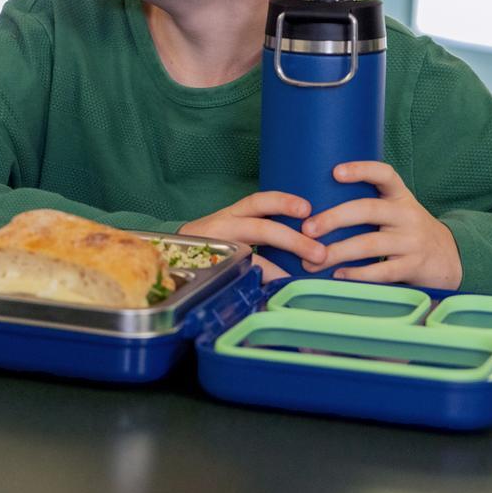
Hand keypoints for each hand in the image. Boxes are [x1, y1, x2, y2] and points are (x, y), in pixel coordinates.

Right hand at [180, 191, 327, 281]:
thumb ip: (260, 226)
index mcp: (234, 213)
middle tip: (319, 253)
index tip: (307, 208)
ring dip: (279, 268)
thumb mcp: (234, 224)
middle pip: (260, 229)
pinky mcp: (212, 269)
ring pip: (250, 256)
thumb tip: (305, 239)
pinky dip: (260, 283)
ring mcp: (216, 249)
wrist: (172, 251)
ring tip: (298, 279)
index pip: (259, 202)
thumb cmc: (214, 238)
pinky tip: (277, 290)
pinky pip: (239, 276)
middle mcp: (223, 228)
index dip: (282, 202)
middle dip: (292, 240)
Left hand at [301, 161, 461, 288]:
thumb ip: (366, 205)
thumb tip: (311, 208)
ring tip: (312, 260)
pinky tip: (337, 275)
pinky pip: (383, 270)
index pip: (384, 174)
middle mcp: (407, 215)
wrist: (451, 258)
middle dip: (333, 218)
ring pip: (370, 244)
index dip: (361, 170)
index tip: (335, 172)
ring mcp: (413, 241)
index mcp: (400, 196)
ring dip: (337, 252)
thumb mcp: (395, 210)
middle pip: (367, 210)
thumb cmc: (406, 230)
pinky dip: (358, 274)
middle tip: (307, 228)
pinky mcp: (414, 266)